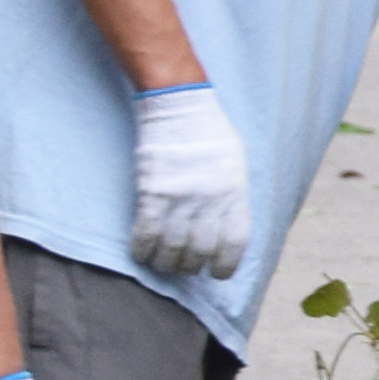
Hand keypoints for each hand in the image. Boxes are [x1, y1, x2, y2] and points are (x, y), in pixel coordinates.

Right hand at [125, 82, 252, 277]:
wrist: (180, 105)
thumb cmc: (210, 134)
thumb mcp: (235, 166)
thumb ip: (232, 197)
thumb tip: (227, 225)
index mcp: (235, 194)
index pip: (234, 243)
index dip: (226, 264)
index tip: (217, 274)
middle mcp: (210, 201)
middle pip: (201, 250)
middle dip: (191, 266)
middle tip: (184, 269)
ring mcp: (181, 198)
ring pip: (173, 246)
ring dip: (166, 262)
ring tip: (163, 265)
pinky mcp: (153, 192)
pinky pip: (147, 231)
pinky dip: (144, 248)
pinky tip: (142, 254)